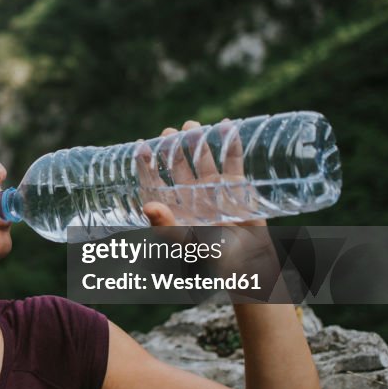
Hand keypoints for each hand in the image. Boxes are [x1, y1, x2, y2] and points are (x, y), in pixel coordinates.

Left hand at [142, 121, 281, 300]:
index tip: (140, 145)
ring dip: (198, 141)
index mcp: (174, 207)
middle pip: (178, 165)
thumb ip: (166, 226)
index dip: (146, 164)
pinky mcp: (236, 185)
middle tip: (169, 131)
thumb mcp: (185, 242)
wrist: (247, 262)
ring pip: (203, 159)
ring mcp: (213, 188)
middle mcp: (191, 195)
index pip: (155, 181)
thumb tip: (147, 206)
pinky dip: (231, 143)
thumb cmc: (211, 256)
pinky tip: (227, 126)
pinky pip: (232, 160)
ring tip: (192, 126)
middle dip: (173, 147)